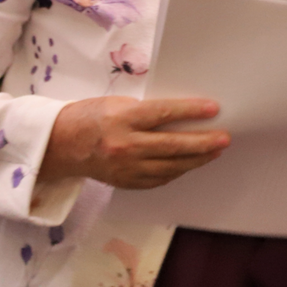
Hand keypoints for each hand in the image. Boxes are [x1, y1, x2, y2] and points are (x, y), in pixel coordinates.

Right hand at [38, 96, 228, 190]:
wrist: (61, 145)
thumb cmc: (90, 116)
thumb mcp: (116, 103)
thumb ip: (145, 110)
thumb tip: (180, 113)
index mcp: (122, 118)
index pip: (163, 113)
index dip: (190, 111)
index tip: (213, 108)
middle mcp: (126, 145)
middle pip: (172, 145)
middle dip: (202, 142)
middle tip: (224, 138)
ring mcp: (127, 168)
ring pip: (170, 166)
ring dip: (196, 159)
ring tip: (214, 151)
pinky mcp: (127, 183)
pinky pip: (159, 179)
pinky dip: (177, 171)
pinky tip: (189, 163)